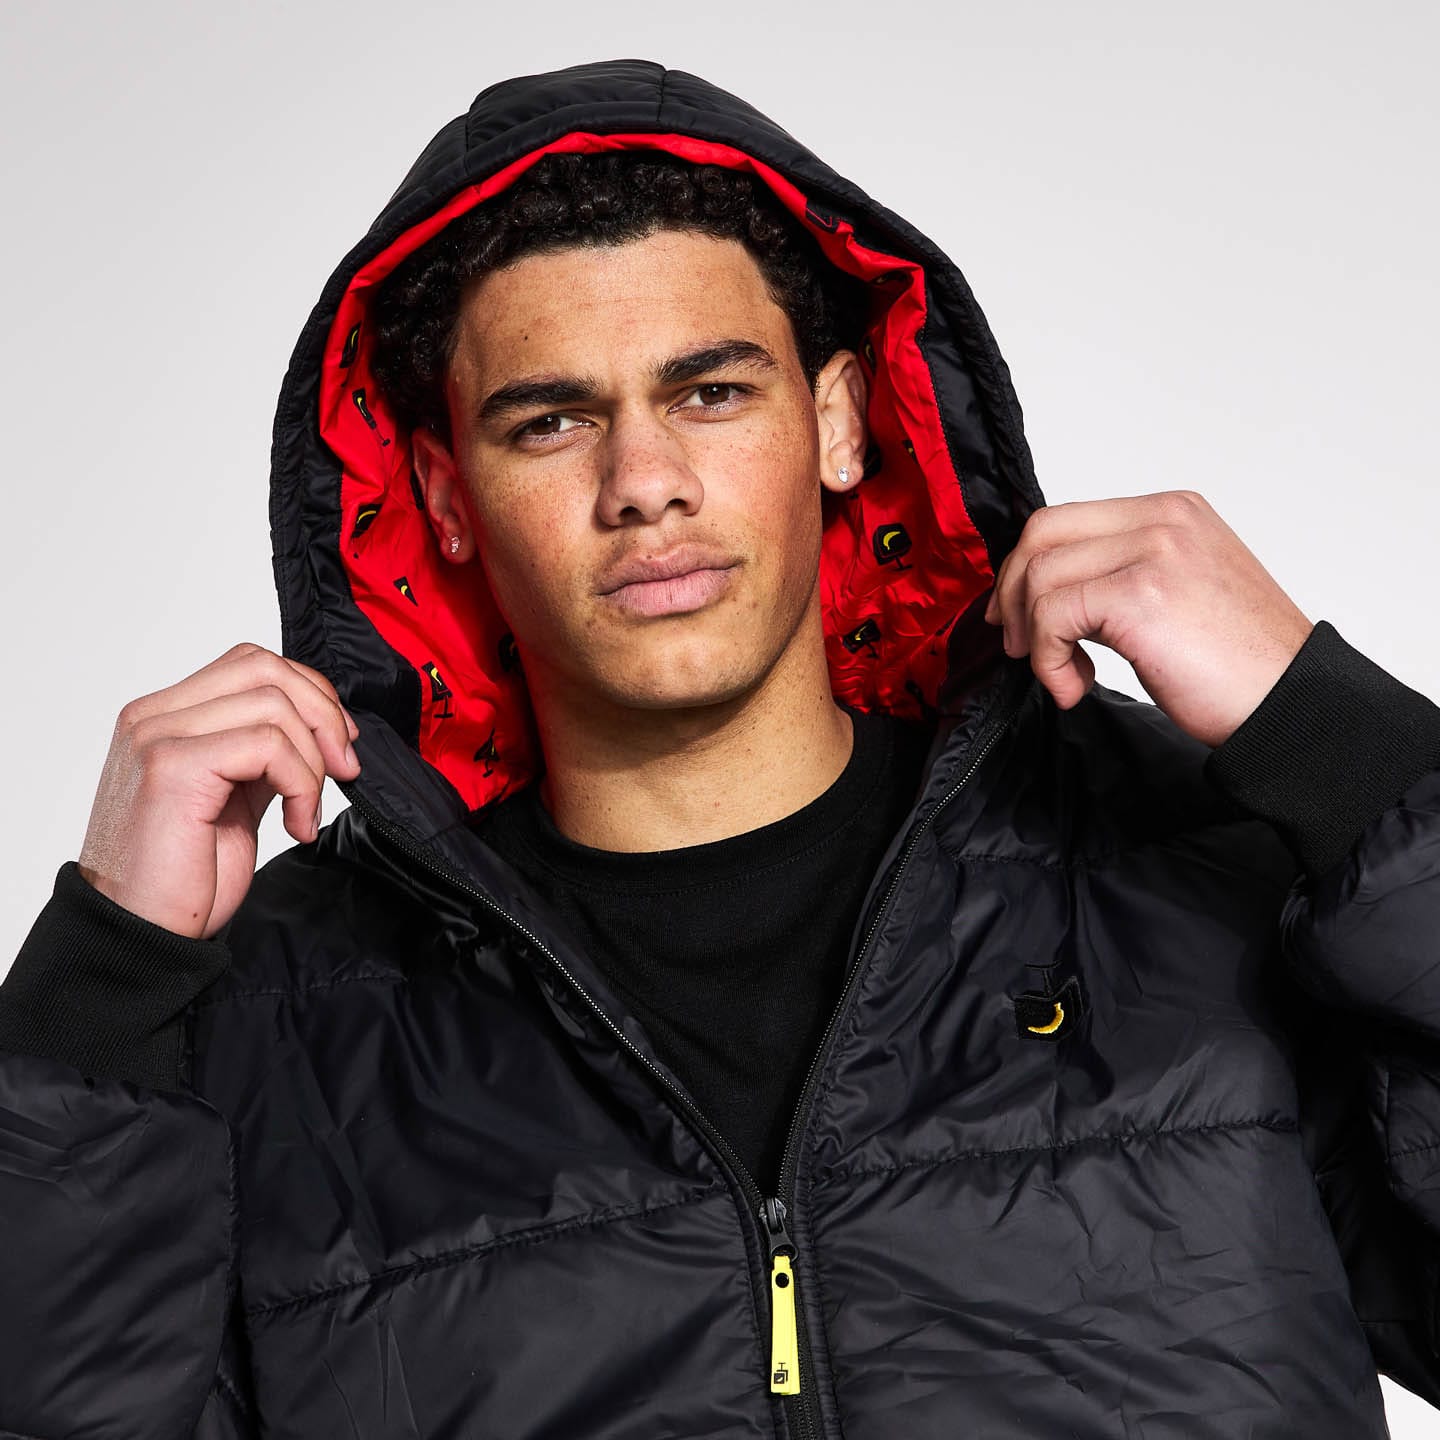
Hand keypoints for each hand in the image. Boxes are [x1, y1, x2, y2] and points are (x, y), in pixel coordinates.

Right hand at [76, 643, 362, 939]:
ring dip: (313, 762)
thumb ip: (264, 754)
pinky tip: (296, 825)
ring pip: (273, 705)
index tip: (342, 744)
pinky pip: (267, 745)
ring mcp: (157, 737)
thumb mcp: (237, 797)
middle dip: (324, 716)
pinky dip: (301, 783)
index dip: (311, 694)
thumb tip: (323, 727)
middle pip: (265, 668)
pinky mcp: (172, 767)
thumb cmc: (186, 873)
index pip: (252, 663)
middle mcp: (153, 716)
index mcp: (166, 716)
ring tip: (306, 813)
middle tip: (345, 770)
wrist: (143, 933)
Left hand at [982, 491, 1314, 748]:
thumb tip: (1046, 591)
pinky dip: (1049, 659)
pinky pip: (1053, 614)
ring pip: (1041, 576)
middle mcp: (1163, 519)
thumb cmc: (1239, 665)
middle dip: (1012, 593)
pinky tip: (1075, 687)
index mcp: (1172, 512)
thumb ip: (1120, 575)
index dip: (1025, 569)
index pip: (1064, 519)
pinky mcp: (1139, 594)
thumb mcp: (1176, 594)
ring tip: (1066, 677)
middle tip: (1017, 645)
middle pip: (1042, 534)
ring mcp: (1154, 551)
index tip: (1015, 615)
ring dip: (1034, 637)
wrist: (1289, 704)